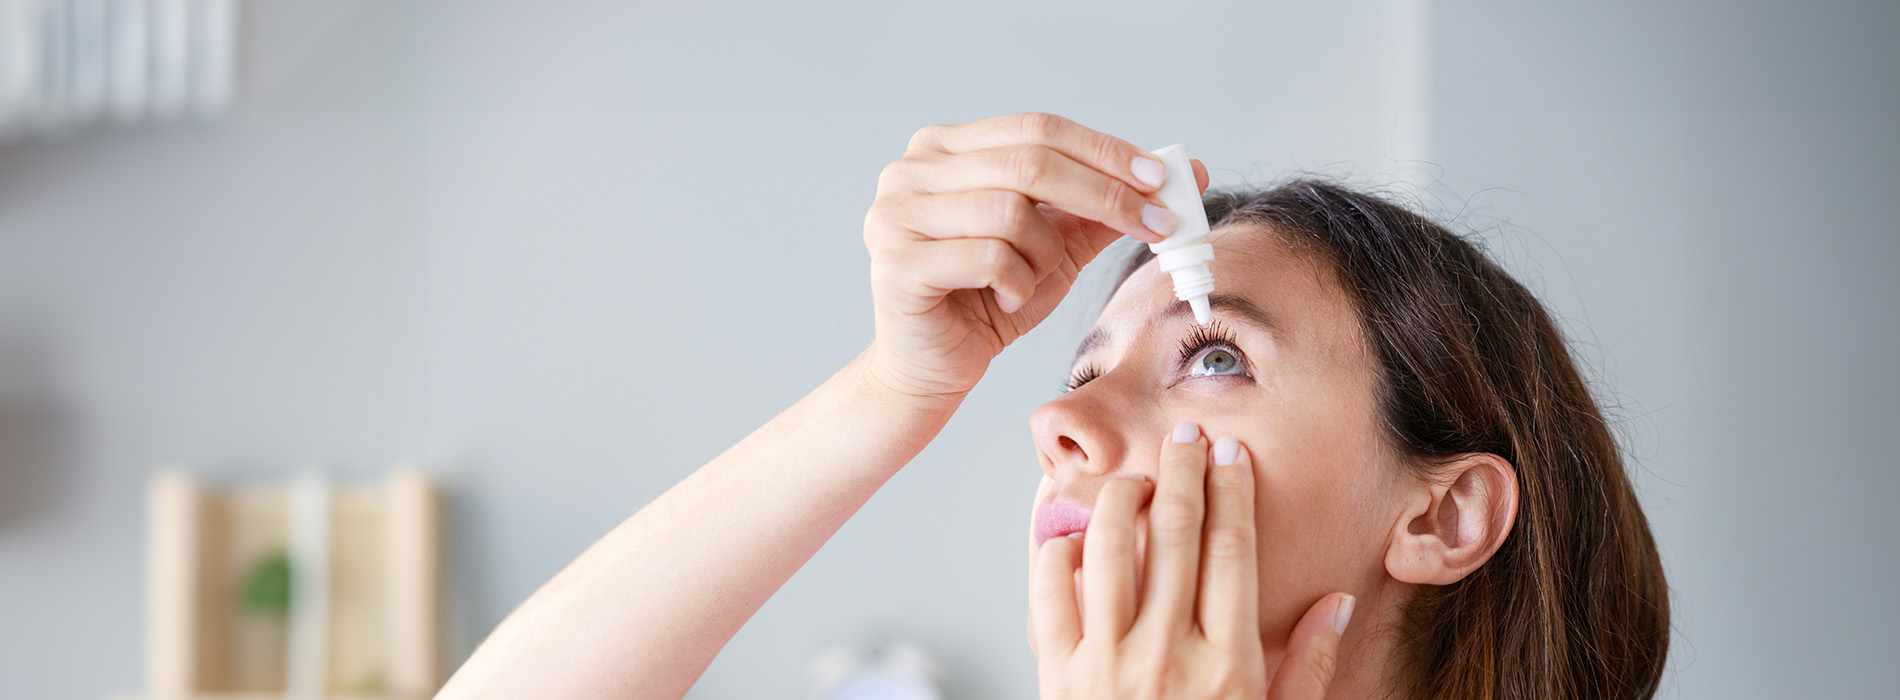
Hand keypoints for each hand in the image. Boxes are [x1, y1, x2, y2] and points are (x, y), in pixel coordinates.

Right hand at [862, 112, 1208, 400]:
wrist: (931, 369)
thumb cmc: (988, 300)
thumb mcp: (1057, 246)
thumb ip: (1105, 208)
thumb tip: (1185, 173)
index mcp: (945, 148)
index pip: (1038, 128)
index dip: (1104, 151)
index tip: (1160, 180)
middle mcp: (910, 170)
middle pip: (1030, 162)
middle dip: (1105, 194)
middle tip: (1155, 225)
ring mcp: (896, 214)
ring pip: (1011, 212)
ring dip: (1046, 253)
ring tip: (1034, 278)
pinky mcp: (896, 263)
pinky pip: (988, 256)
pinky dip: (1016, 281)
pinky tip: (1006, 298)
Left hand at [1031, 425, 1355, 698]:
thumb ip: (1308, 670)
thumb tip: (1337, 605)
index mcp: (1227, 664)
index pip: (1232, 551)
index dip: (1233, 493)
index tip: (1231, 456)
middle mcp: (1166, 653)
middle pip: (1175, 532)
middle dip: (1184, 471)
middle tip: (1188, 436)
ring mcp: (1105, 662)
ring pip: (1108, 547)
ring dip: (1121, 498)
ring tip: (1136, 478)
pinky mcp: (1056, 674)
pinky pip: (1049, 592)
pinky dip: (1057, 553)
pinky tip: (1074, 537)